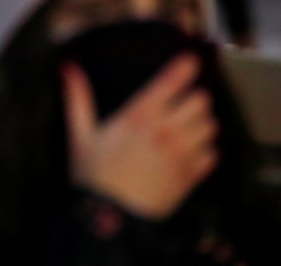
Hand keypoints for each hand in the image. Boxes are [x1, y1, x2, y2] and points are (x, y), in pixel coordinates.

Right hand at [61, 53, 218, 218]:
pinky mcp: (191, 176)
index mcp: (139, 116)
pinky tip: (191, 153)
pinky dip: (206, 151)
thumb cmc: (94, 177)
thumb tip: (68, 69)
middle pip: (200, 101)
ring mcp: (182, 153)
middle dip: (194, 99)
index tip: (190, 62)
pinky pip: (212, 154)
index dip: (185, 67)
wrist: (112, 218)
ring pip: (210, 126)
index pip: (172, 81)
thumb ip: (77, 100)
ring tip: (188, 127)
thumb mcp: (80, 136)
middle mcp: (166, 130)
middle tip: (183, 104)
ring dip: (202, 123)